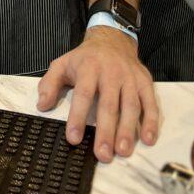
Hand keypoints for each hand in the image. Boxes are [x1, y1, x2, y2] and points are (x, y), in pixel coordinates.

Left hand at [37, 28, 158, 161]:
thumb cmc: (86, 58)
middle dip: (106, 131)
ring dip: (128, 130)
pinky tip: (148, 139)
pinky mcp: (145, 81)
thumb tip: (42, 105)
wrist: (112, 39)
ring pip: (131, 105)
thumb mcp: (62, 64)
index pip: (83, 94)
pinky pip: (150, 102)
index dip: (78, 117)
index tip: (74, 138)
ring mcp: (130, 77)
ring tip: (123, 151)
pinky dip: (151, 121)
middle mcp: (111, 72)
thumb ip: (49, 83)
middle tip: (103, 155)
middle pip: (109, 104)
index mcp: (89, 68)